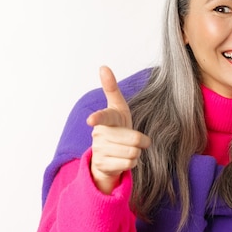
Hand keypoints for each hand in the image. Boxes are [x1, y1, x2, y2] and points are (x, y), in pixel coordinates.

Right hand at [86, 66, 150, 193]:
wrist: (108, 155)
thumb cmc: (116, 126)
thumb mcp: (117, 107)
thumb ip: (111, 88)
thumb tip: (102, 66)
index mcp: (106, 118)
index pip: (103, 116)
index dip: (98, 118)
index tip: (91, 120)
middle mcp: (99, 134)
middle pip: (134, 139)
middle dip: (141, 141)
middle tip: (134, 140)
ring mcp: (98, 150)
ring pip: (132, 152)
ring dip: (136, 152)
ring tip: (126, 149)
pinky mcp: (101, 165)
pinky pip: (128, 164)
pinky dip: (131, 163)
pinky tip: (122, 159)